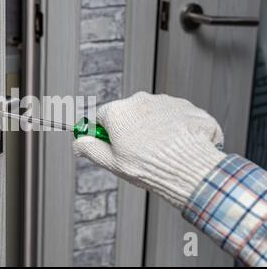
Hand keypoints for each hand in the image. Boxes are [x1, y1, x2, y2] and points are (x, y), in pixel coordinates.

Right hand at [73, 92, 225, 208]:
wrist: (189, 168)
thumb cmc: (149, 166)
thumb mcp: (111, 162)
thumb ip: (90, 148)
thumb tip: (78, 143)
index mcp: (118, 112)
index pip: (102, 117)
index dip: (105, 133)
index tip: (110, 144)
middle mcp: (141, 100)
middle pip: (129, 115)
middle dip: (130, 131)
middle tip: (137, 153)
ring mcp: (166, 102)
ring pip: (153, 116)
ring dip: (154, 130)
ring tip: (160, 152)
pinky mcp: (187, 107)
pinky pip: (175, 117)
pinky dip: (175, 129)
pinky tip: (177, 146)